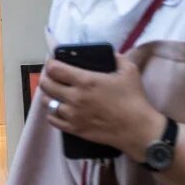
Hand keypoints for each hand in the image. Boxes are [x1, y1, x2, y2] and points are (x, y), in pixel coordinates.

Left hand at [40, 51, 163, 160]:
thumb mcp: (129, 71)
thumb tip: (111, 54)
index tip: (53, 61)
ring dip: (48, 95)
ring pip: (47, 103)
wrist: (137, 129)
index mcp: (85, 81)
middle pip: (47, 85)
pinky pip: (53, 120)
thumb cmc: (134, 99)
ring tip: (54, 93)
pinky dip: (52, 113)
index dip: (51, 63)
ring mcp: (72, 115)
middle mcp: (74, 97)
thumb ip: (118, 58)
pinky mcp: (75, 130)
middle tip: (52, 76)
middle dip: (47, 77)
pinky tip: (57, 110)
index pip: (55, 69)